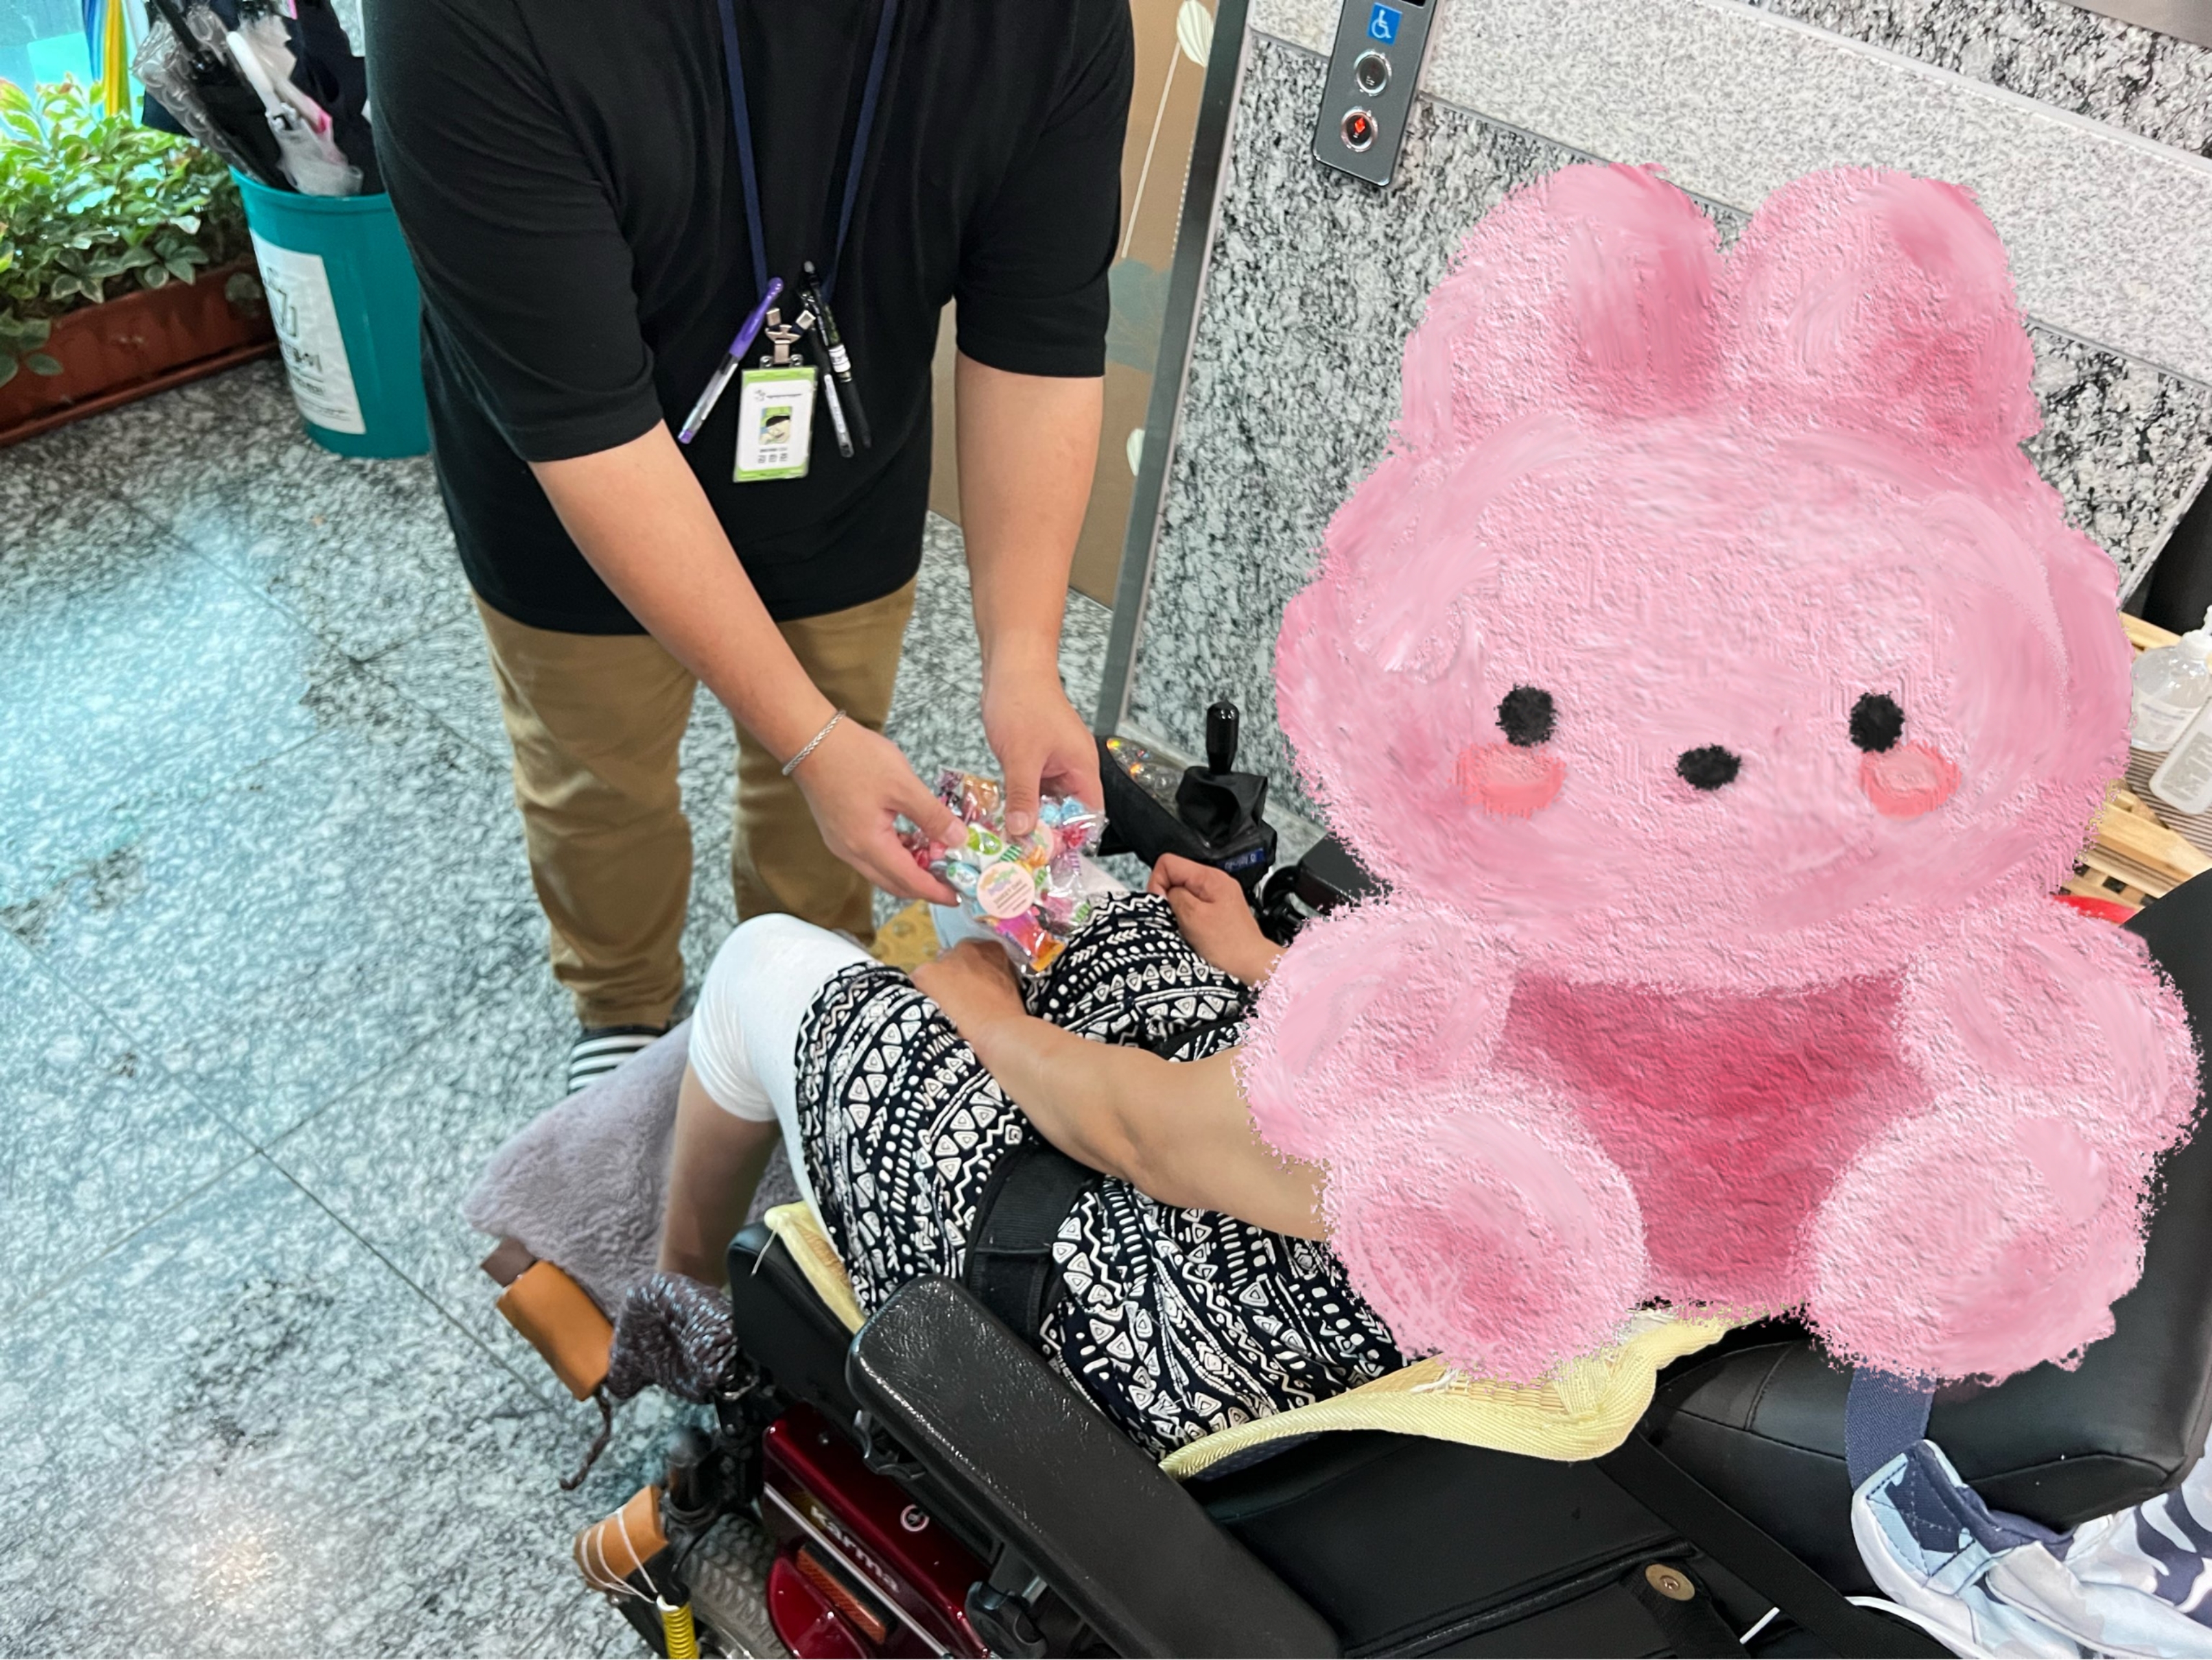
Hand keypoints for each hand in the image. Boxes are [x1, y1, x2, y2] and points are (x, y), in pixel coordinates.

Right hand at [791, 719, 960, 904]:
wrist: (810, 738)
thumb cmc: (854, 757)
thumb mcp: (903, 785)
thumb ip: (932, 816)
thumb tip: (958, 839)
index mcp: (869, 845)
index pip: (910, 881)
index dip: (937, 891)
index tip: (960, 895)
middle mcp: (851, 852)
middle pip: (894, 884)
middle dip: (925, 887)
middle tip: (953, 880)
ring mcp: (842, 844)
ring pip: (881, 871)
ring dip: (909, 871)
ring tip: (937, 859)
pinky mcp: (838, 832)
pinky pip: (871, 856)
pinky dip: (894, 855)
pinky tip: (911, 840)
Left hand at [911, 938, 1028, 1045]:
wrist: (999, 1032)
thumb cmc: (1010, 1017)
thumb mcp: (1008, 989)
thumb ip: (995, 978)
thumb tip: (983, 984)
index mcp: (991, 950)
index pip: (974, 955)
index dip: (969, 973)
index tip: (969, 988)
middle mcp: (967, 948)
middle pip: (951, 961)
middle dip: (951, 977)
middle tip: (955, 1001)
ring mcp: (944, 960)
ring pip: (933, 974)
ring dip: (936, 988)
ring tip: (941, 1012)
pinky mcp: (925, 974)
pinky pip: (917, 986)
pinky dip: (920, 999)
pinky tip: (928, 1015)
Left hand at [982, 658, 1101, 838]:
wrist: (1010, 666)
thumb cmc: (1023, 701)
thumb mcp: (1022, 756)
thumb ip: (1023, 796)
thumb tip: (1022, 831)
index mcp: (1082, 767)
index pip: (1089, 816)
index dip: (1072, 839)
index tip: (1049, 857)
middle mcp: (1072, 768)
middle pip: (1068, 812)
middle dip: (1048, 833)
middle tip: (1024, 855)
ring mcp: (1053, 763)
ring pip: (1047, 802)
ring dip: (1031, 819)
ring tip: (1011, 842)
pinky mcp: (1035, 758)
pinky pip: (1032, 789)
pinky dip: (1020, 802)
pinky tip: (1004, 817)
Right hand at [1150, 854, 1280, 984]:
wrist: (1251, 965)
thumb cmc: (1229, 946)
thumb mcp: (1193, 917)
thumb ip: (1174, 896)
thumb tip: (1164, 890)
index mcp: (1210, 877)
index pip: (1168, 863)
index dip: (1157, 883)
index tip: (1161, 905)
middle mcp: (1215, 881)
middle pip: (1175, 877)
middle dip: (1168, 898)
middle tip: (1175, 919)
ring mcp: (1217, 895)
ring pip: (1183, 893)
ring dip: (1178, 910)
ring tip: (1185, 927)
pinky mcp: (1218, 909)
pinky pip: (1193, 906)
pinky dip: (1187, 917)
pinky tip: (1192, 930)